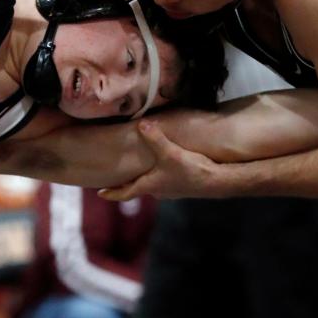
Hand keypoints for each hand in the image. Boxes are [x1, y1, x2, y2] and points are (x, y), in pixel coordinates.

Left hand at [100, 120, 218, 201]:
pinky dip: (157, 174)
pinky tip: (161, 165)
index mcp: (148, 186)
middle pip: (136, 188)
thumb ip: (154, 138)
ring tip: (136, 168)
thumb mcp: (169, 152)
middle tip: (114, 177)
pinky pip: (164, 180)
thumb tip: (141, 124)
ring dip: (143, 177)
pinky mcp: (182, 185)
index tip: (100, 194)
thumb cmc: (190, 171)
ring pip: (151, 184)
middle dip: (126, 183)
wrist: (217, 182)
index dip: (112, 194)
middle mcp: (157, 191)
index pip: (124, 194)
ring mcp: (170, 190)